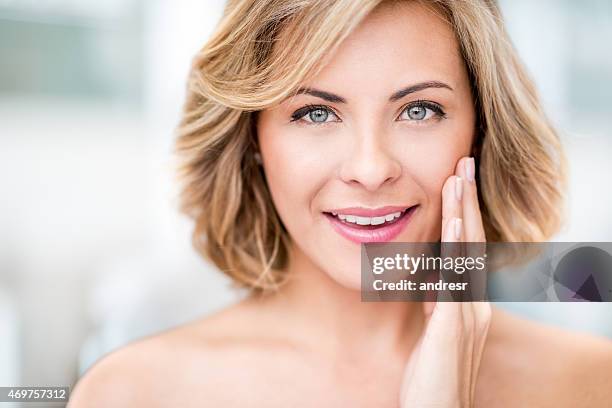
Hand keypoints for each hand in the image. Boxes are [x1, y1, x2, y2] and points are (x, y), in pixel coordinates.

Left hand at [400, 156, 490, 406]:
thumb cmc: (433, 377)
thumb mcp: (434, 332)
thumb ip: (437, 305)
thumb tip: (433, 281)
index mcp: (467, 304)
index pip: (465, 251)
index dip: (463, 216)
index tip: (456, 183)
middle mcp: (474, 304)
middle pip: (471, 243)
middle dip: (467, 202)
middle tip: (464, 163)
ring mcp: (467, 314)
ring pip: (466, 253)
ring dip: (463, 213)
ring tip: (458, 178)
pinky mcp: (454, 326)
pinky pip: (456, 278)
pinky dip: (457, 248)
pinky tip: (455, 223)